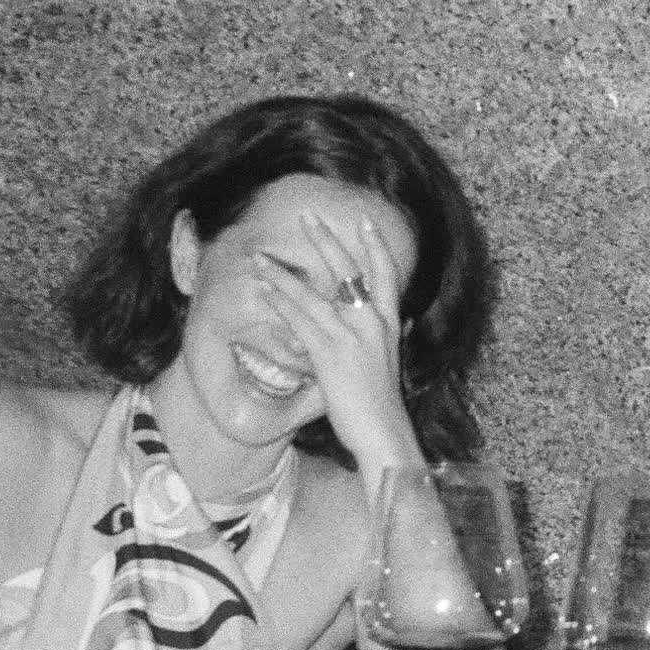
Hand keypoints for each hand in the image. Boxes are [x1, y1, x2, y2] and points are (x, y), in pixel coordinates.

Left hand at [254, 210, 420, 483]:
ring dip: (282, 276)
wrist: (384, 431)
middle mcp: (372, 323)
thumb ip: (383, 337)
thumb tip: (389, 320)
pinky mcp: (330, 354)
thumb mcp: (388, 362)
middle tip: (306, 217)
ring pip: (312, 295)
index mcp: (388, 323)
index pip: (386, 274)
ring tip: (260, 259)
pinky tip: (264, 293)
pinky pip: (300, 321)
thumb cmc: (382, 403)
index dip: (376, 246)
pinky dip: (280, 304)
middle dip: (325, 242)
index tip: (364, 222)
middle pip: (347, 272)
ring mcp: (350, 336)